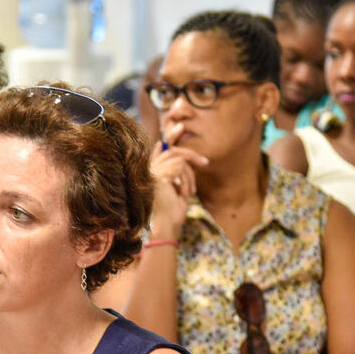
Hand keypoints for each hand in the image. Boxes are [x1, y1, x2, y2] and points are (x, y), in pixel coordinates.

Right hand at [149, 124, 208, 239]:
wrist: (167, 227)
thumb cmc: (172, 212)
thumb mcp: (179, 189)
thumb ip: (179, 174)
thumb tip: (186, 160)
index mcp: (152, 172)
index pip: (160, 148)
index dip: (171, 136)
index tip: (181, 126)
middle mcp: (149, 169)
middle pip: (170, 149)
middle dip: (189, 151)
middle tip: (205, 162)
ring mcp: (152, 172)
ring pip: (178, 158)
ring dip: (190, 175)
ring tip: (190, 192)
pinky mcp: (158, 176)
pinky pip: (180, 166)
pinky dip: (187, 179)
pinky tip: (184, 193)